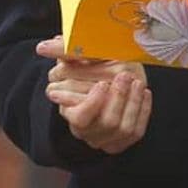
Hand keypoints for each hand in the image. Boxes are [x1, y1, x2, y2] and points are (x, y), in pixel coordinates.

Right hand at [37, 36, 150, 154]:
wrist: (103, 80)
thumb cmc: (84, 66)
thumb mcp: (74, 57)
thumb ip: (62, 51)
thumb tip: (42, 48)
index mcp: (70, 111)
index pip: (81, 117)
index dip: (93, 103)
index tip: (102, 84)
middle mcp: (87, 130)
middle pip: (107, 123)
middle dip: (118, 98)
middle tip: (125, 74)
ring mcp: (105, 138)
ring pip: (124, 129)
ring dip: (133, 104)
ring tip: (137, 82)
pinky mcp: (122, 139)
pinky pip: (137, 132)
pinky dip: (143, 112)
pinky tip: (145, 92)